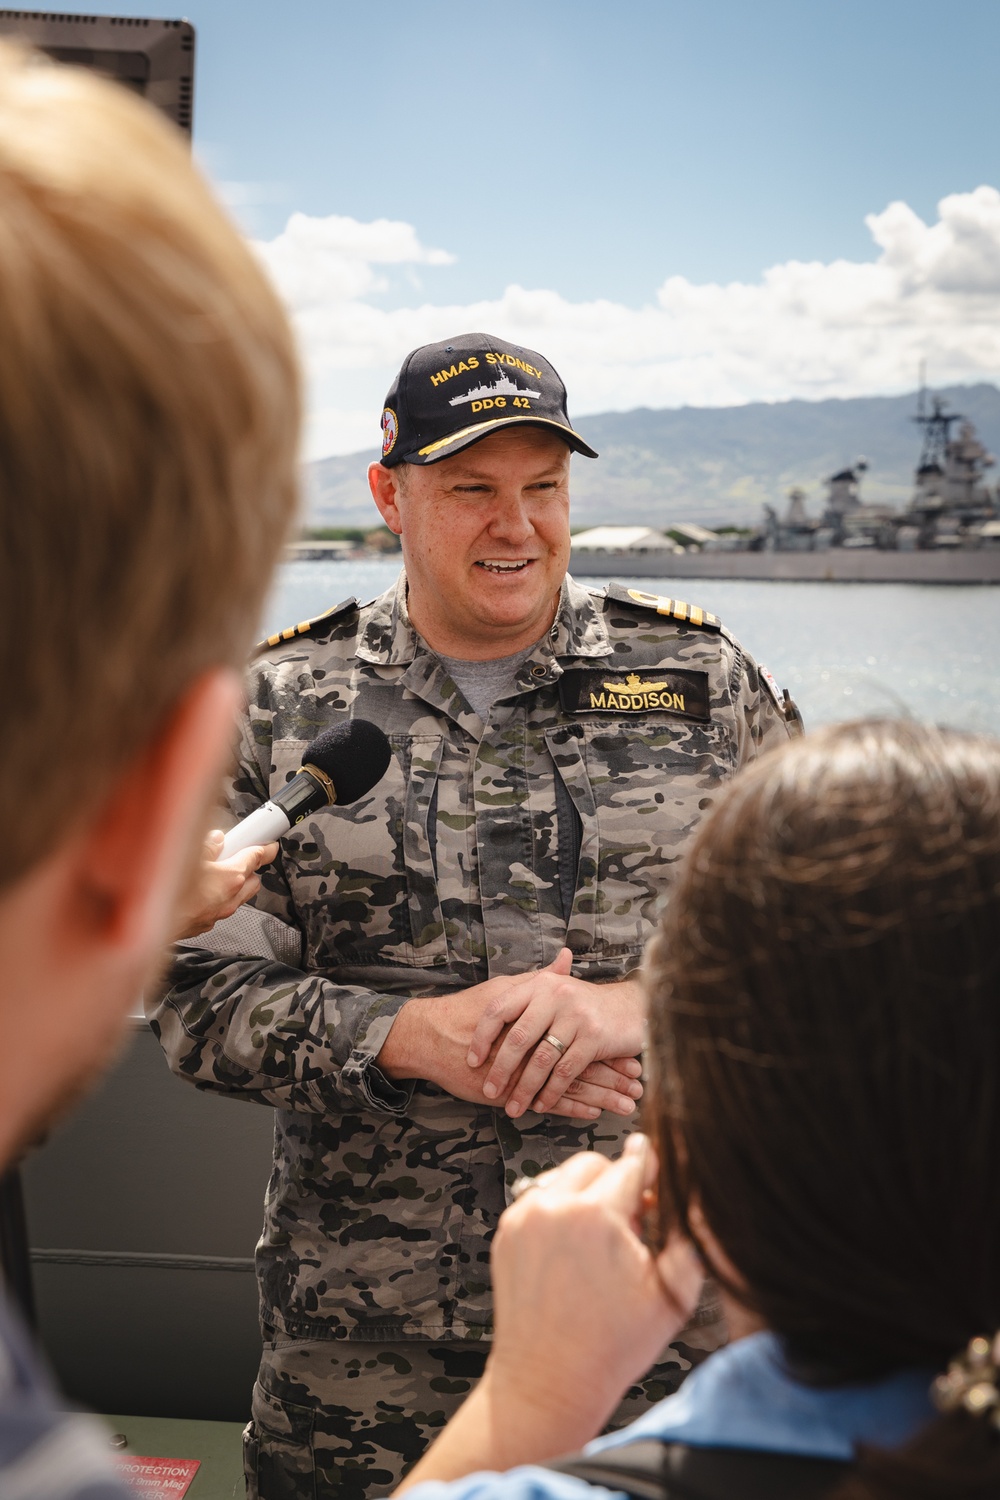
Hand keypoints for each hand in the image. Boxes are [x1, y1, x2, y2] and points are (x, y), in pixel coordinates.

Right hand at [173, 829, 278, 938]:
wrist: (146, 922)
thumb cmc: (165, 891)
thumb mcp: (186, 854)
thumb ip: (206, 846)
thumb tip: (216, 840)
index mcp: (230, 878)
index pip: (257, 858)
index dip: (266, 849)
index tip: (270, 845)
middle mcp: (228, 899)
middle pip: (252, 881)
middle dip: (249, 868)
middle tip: (235, 856)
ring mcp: (216, 914)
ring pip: (237, 897)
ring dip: (232, 885)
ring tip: (213, 873)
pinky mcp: (203, 924)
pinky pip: (218, 908)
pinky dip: (214, 898)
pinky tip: (198, 891)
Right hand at [377, 985, 642, 1120]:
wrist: (431, 1037)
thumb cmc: (468, 1012)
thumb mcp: (507, 991)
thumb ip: (541, 979)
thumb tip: (566, 957)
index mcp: (538, 1020)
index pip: (582, 1035)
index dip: (609, 1047)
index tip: (636, 1054)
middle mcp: (534, 1045)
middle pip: (583, 1062)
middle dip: (614, 1076)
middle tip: (641, 1085)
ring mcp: (523, 1070)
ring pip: (570, 1086)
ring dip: (601, 1097)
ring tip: (629, 1105)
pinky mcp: (510, 1089)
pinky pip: (546, 1102)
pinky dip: (571, 1108)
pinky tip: (593, 1113)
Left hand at [395, 1135, 703, 1488]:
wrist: (547, 1384)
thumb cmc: (608, 1348)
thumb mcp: (671, 1295)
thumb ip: (688, 1235)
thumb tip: (693, 1195)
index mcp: (596, 1217)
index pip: (633, 1162)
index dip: (652, 1172)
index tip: (658, 1182)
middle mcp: (554, 1208)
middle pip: (596, 1163)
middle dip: (616, 1183)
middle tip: (631, 1224)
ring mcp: (524, 1219)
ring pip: (564, 1177)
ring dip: (586, 1195)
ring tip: (601, 1241)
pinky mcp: (507, 1233)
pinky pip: (540, 1200)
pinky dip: (559, 1213)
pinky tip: (575, 1250)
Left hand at [466, 948, 645, 1117]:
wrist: (631, 1007)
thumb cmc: (584, 1004)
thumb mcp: (554, 991)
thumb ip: (523, 997)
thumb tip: (478, 1012)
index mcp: (539, 984)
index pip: (499, 1008)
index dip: (482, 1036)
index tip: (471, 1060)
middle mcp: (555, 995)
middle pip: (518, 1038)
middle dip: (501, 1069)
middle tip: (488, 1091)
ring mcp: (575, 1016)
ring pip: (541, 1059)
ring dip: (525, 1088)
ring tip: (513, 1107)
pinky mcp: (593, 1037)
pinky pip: (565, 1071)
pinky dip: (551, 1092)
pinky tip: (542, 1105)